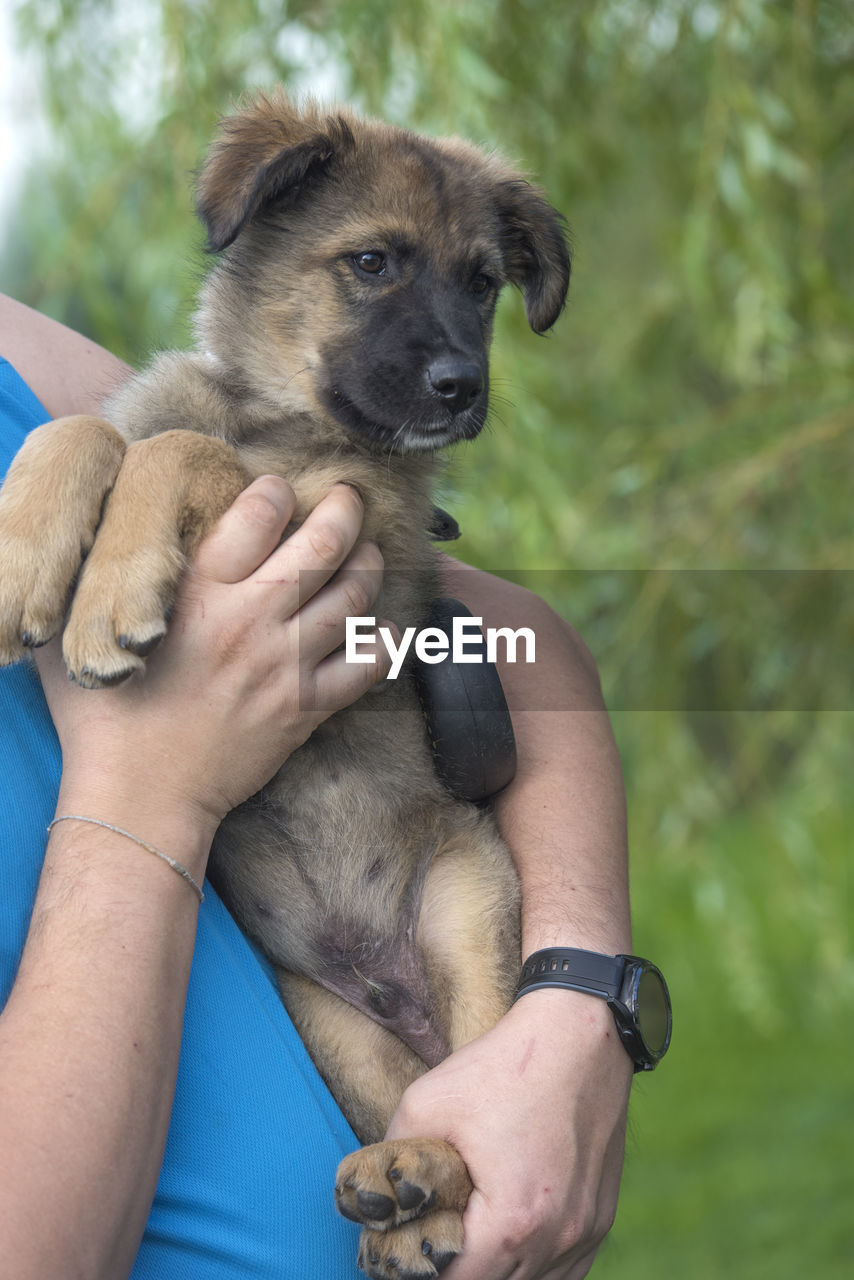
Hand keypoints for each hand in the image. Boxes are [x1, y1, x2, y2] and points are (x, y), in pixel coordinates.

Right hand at [37, 476, 390, 829]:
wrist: (141, 795)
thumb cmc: (106, 714)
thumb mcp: (89, 629)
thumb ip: (103, 578)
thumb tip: (102, 535)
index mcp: (201, 591)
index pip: (260, 512)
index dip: (277, 491)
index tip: (279, 491)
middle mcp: (252, 618)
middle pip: (325, 544)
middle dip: (347, 510)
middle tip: (349, 498)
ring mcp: (286, 663)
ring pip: (355, 596)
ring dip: (370, 566)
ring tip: (368, 553)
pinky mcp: (307, 706)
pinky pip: (366, 665)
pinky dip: (382, 642)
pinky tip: (381, 629)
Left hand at [385, 989, 631, 1279]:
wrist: (580, 1034)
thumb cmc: (505, 1065)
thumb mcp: (427, 1101)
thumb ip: (394, 1154)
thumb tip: (376, 1192)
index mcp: (512, 1221)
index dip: (423, 1272)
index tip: (402, 1252)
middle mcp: (557, 1238)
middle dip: (459, 1274)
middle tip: (431, 1245)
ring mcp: (585, 1231)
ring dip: (498, 1273)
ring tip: (468, 1244)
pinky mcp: (601, 1217)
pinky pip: (566, 1272)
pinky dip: (535, 1268)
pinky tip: (510, 1246)